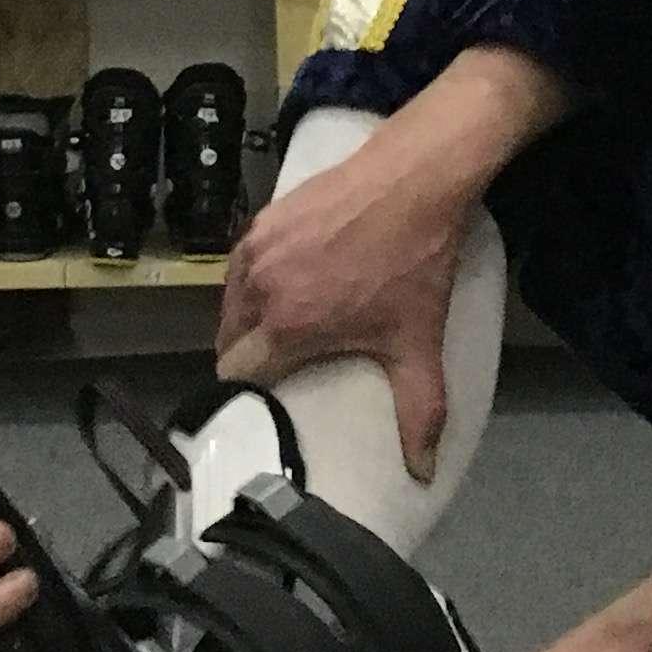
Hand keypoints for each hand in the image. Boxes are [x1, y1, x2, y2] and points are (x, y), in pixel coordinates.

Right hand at [217, 127, 470, 480]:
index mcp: (288, 326)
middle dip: (246, 356)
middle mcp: (260, 288)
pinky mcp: (261, 218)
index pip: (235, 373)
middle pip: (228, 339)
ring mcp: (256, 248)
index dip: (246, 389)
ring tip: (277, 325)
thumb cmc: (414, 264)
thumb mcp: (418, 343)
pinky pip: (241, 264)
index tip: (262, 396)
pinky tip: (282, 283)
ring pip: (231, 300)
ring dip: (247, 317)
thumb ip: (420, 412)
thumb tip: (423, 471)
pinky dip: (253, 280)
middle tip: (274, 364)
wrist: (414, 180)